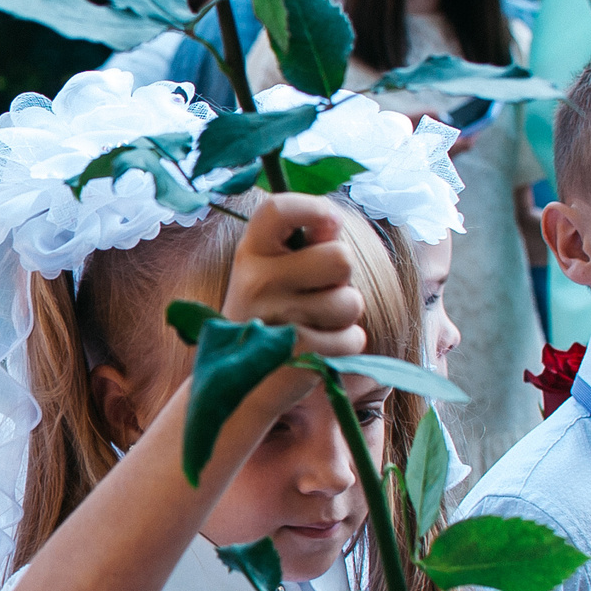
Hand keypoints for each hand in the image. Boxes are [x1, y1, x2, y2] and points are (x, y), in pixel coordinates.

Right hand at [220, 192, 364, 359]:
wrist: (237, 382)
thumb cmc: (268, 314)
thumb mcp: (271, 271)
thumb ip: (304, 245)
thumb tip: (332, 225)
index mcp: (250, 252)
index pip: (278, 209)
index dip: (313, 208)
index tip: (328, 222)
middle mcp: (257, 282)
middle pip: (340, 257)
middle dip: (341, 277)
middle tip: (317, 292)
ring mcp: (277, 319)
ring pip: (351, 302)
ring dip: (342, 314)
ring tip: (313, 322)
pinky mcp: (298, 354)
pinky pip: (353, 338)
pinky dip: (344, 344)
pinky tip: (316, 347)